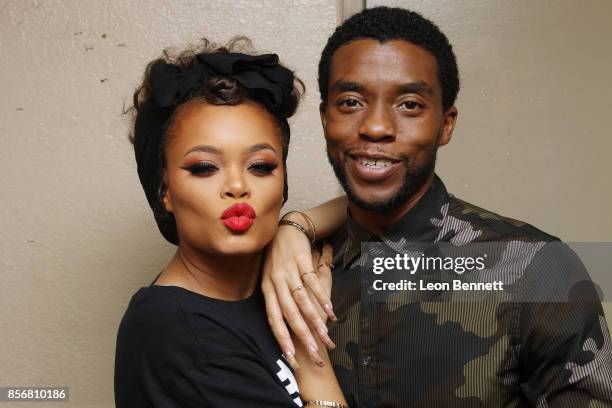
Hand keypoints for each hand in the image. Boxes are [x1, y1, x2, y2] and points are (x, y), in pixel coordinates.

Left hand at [262, 224, 336, 368]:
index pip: (274, 320)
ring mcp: (288, 271)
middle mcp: (276, 282)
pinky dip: (321, 297)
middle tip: (314, 354)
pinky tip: (330, 310)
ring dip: (314, 320)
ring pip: (302, 301)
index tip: (292, 358)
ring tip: (325, 335)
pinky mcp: (301, 260)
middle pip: (289, 315)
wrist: (283, 228)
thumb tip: (281, 325)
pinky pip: (312, 282)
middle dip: (302, 337)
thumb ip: (275, 299)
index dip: (282, 340)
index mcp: (267, 290)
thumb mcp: (270, 278)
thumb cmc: (276, 258)